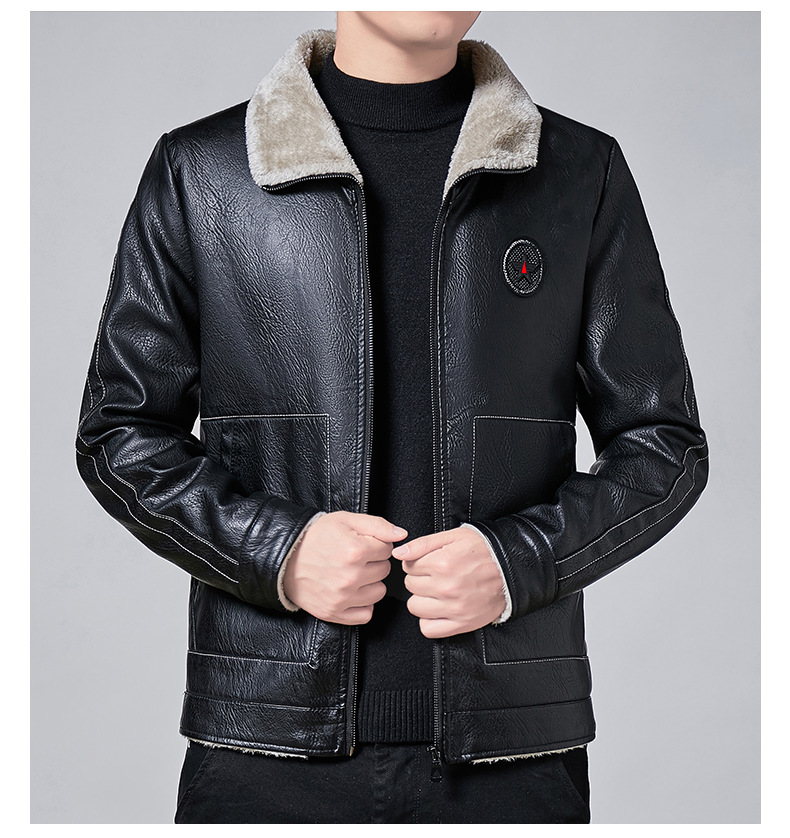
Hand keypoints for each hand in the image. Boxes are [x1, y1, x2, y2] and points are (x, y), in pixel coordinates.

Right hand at [283, 511, 406, 624]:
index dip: (377, 545)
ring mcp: (343, 597)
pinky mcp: (335, 613)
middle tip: (355, 558)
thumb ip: (377, 525)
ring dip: (370, 583)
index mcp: (355, 551)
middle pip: (384, 571)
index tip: (363, 544)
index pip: (388, 550)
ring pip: (379, 592)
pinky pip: (366, 614)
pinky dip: (363, 604)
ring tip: (353, 574)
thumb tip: (401, 535)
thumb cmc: (316, 537)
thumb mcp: (346, 520)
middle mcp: (351, 576)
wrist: (285, 558)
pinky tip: (352, 591)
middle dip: (373, 562)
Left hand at [392, 526, 505, 638]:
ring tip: (436, 592)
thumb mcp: (452, 537)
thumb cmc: (482, 550)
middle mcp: (446, 587)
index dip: (416, 563)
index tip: (429, 563)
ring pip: (415, 607)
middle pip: (410, 586)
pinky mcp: (462, 623)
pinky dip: (429, 620)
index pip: (408, 567)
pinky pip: (428, 629)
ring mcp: (454, 608)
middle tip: (435, 575)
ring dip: (422, 599)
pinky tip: (438, 609)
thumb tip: (398, 553)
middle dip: (419, 579)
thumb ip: (422, 544)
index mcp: (442, 563)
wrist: (510, 567)